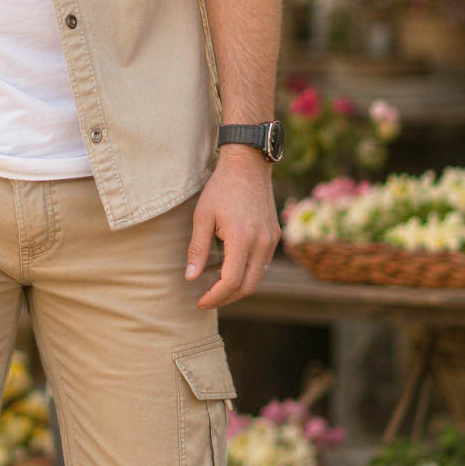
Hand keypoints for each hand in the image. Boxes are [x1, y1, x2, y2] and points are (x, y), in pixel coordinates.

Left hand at [186, 145, 280, 309]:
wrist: (247, 164)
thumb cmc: (221, 188)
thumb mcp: (202, 216)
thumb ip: (197, 249)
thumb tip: (190, 277)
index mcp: (242, 240)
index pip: (231, 282)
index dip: (215, 297)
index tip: (200, 301)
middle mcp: (262, 244)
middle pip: (248, 287)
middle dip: (226, 298)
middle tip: (207, 299)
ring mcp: (271, 240)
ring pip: (257, 277)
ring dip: (237, 285)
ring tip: (214, 282)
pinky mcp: (274, 235)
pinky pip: (262, 263)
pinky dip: (246, 271)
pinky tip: (227, 264)